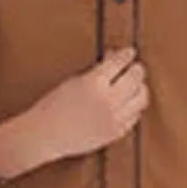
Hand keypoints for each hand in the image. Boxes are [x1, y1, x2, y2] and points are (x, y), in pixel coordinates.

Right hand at [25, 46, 148, 163]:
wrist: (45, 135)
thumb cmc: (53, 107)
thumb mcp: (74, 81)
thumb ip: (97, 71)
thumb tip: (114, 58)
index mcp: (94, 83)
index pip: (120, 62)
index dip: (126, 55)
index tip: (129, 52)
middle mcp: (108, 100)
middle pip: (136, 78)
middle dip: (136, 69)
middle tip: (135, 68)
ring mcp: (114, 118)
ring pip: (141, 98)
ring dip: (140, 88)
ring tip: (134, 86)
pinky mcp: (115, 133)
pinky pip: (134, 117)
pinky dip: (134, 108)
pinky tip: (128, 105)